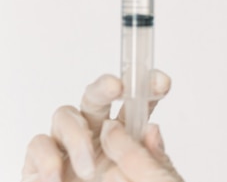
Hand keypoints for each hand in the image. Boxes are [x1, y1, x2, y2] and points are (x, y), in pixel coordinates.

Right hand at [22, 72, 183, 181]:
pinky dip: (47, 159)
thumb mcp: (143, 179)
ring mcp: (66, 145)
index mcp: (123, 133)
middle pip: (96, 98)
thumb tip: (152, 129)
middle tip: (115, 86)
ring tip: (88, 169)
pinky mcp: (40, 162)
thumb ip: (149, 159)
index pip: (135, 105)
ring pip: (65, 115)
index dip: (147, 88)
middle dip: (104, 87)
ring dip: (77, 137)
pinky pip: (38, 144)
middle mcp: (94, 132)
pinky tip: (57, 177)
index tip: (162, 82)